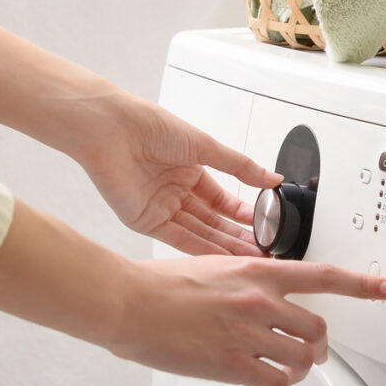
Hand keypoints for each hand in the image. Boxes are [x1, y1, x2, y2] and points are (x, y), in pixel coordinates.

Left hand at [82, 94, 281, 255]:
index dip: (242, 214)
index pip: (222, 200)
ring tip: (249, 258)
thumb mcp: (206, 146)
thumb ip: (240, 166)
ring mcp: (162, 208)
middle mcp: (176, 192)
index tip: (264, 226)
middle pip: (212, 221)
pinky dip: (201, 248)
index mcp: (190, 171)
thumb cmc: (152, 127)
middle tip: (263, 251)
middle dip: (237, 236)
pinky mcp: (146, 221)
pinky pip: (178, 239)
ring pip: (199, 232)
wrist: (113, 130)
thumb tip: (272, 177)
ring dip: (223, 246)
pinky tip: (222, 258)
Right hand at [114, 256, 385, 385]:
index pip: (325, 276)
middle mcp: (259, 301)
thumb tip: (263, 295)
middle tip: (311, 351)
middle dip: (318, 345)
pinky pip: (274, 382)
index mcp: (257, 270)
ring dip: (297, 369)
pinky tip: (266, 384)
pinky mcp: (232, 364)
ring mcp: (248, 333)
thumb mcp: (214, 266)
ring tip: (283, 370)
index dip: (363, 285)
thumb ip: (247, 280)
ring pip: (300, 360)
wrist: (129, 302)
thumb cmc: (161, 284)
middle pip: (317, 330)